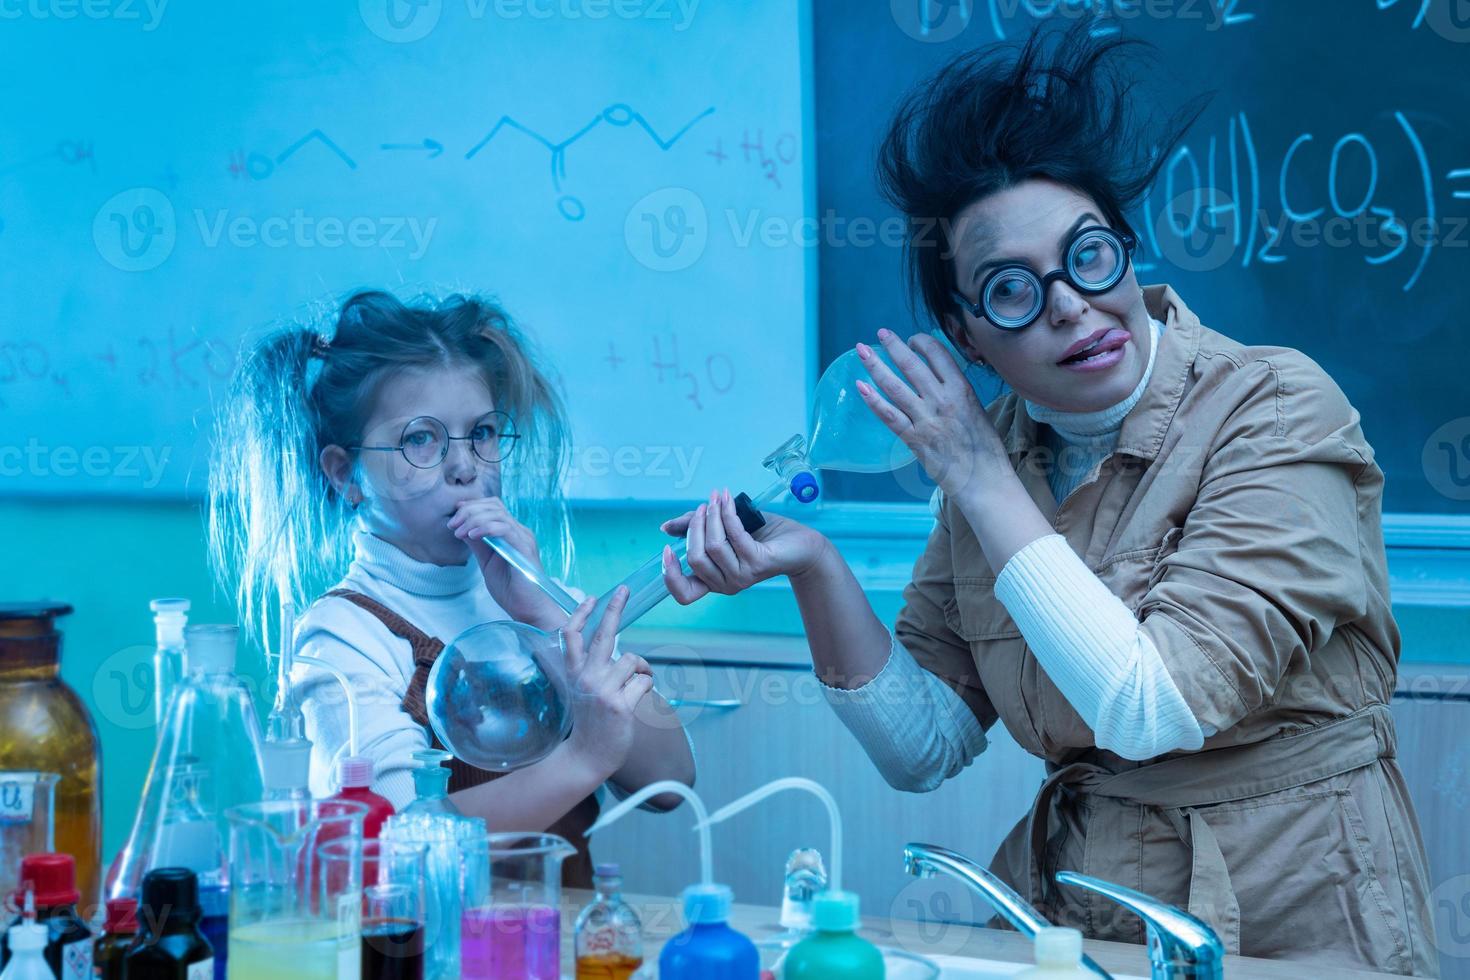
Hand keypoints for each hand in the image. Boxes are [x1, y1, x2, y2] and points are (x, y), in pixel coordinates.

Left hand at [448, 497, 565, 630]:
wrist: (528, 610)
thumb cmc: (511, 590)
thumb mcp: (486, 562)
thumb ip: (477, 544)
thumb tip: (462, 527)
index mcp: (512, 534)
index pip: (494, 507)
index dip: (473, 506)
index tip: (454, 515)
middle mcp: (520, 532)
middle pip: (494, 506)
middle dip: (469, 510)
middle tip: (452, 525)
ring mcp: (523, 539)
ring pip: (498, 514)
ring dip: (473, 519)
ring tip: (458, 532)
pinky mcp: (524, 548)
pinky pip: (504, 529)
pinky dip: (485, 528)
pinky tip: (471, 536)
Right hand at [561, 587, 654, 778]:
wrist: (586, 756)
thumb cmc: (589, 723)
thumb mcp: (582, 692)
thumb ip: (593, 670)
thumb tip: (620, 653)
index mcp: (574, 673)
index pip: (572, 635)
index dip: (581, 614)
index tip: (591, 598)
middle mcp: (586, 677)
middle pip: (603, 635)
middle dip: (614, 608)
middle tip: (624, 590)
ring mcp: (602, 690)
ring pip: (633, 661)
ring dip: (641, 671)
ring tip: (635, 687)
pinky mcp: (620, 704)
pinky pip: (645, 681)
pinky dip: (646, 688)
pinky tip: (636, 701)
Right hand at [658, 488, 829, 603]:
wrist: (798, 542)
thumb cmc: (761, 536)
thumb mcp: (722, 530)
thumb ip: (693, 529)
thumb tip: (666, 527)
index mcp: (714, 581)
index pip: (685, 594)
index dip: (670, 575)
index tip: (666, 549)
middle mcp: (726, 585)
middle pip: (695, 558)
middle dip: (695, 526)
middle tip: (704, 506)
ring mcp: (742, 576)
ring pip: (713, 546)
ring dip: (712, 516)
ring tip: (716, 498)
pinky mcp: (758, 563)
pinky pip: (734, 536)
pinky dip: (727, 513)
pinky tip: (728, 500)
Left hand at [855, 329, 1010, 503]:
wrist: (983, 479)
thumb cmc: (984, 446)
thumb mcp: (977, 409)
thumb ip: (957, 392)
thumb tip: (937, 378)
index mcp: (961, 389)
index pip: (937, 354)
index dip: (921, 342)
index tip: (912, 340)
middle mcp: (942, 400)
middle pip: (912, 365)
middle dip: (893, 346)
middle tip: (881, 334)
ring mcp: (925, 419)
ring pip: (895, 386)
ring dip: (876, 366)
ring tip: (861, 351)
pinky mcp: (913, 438)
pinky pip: (888, 415)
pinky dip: (873, 400)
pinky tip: (861, 386)